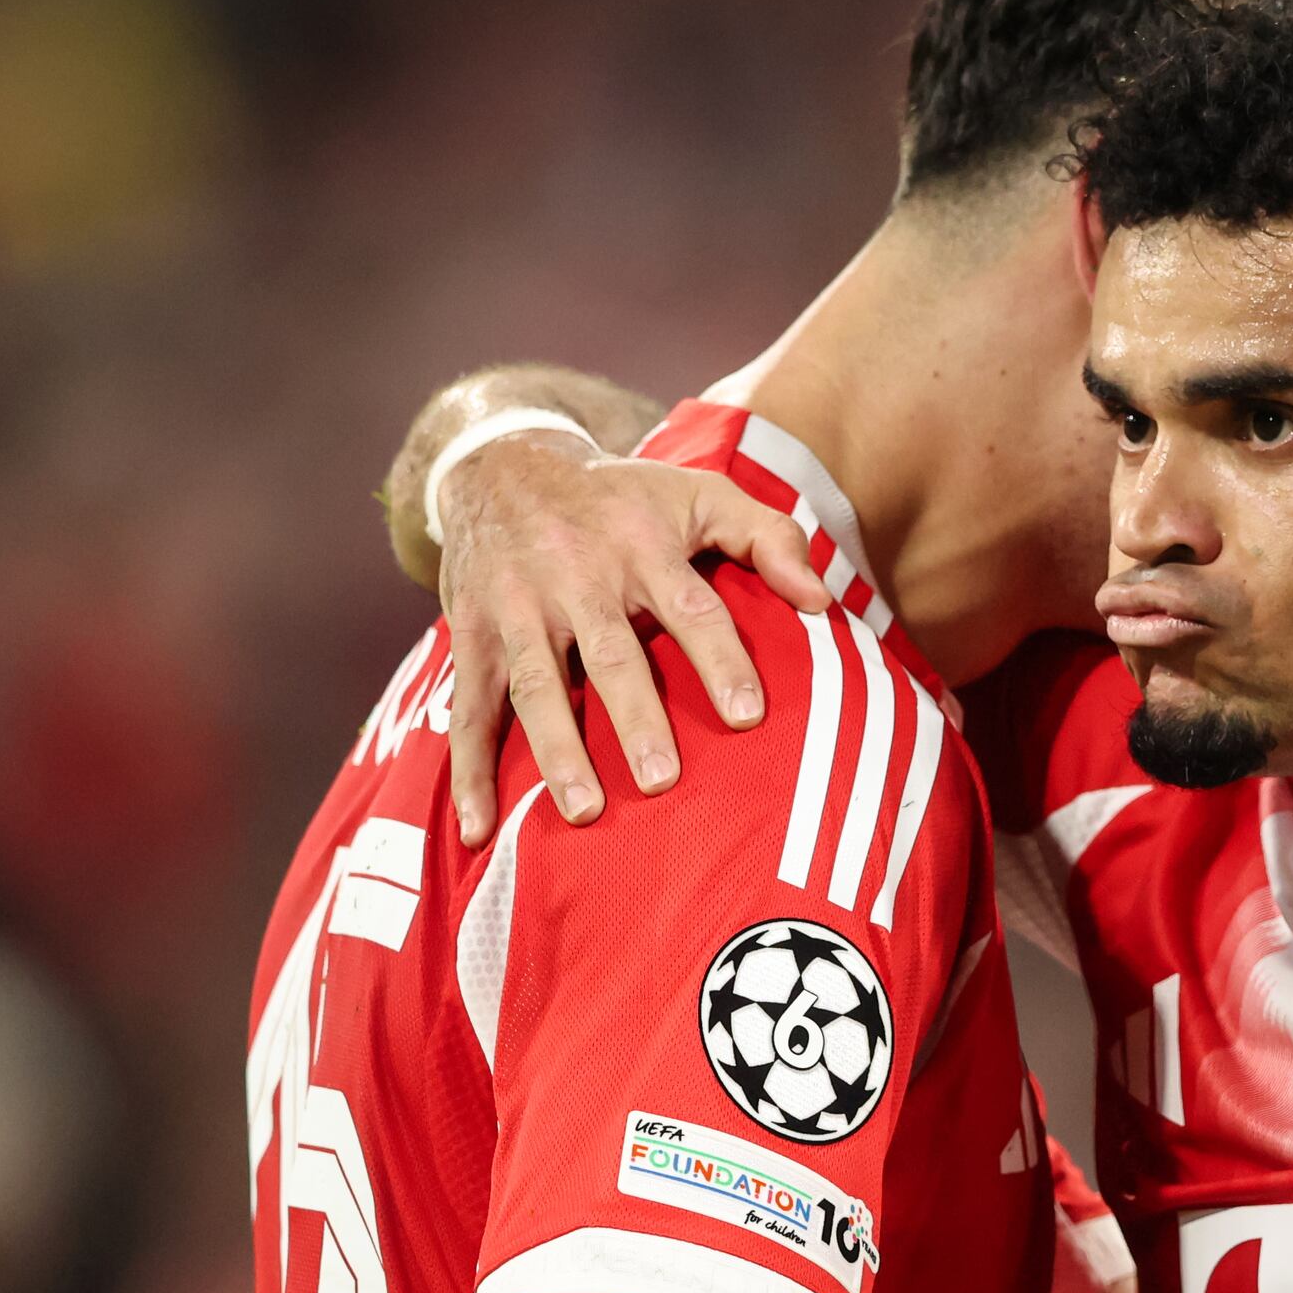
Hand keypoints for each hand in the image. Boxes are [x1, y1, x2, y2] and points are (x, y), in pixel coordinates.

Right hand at [425, 432, 828, 845]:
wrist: (501, 464)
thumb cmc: (622, 496)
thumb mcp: (698, 493)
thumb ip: (769, 538)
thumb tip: (823, 602)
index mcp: (640, 544)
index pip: (690, 606)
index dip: (719, 658)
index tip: (748, 715)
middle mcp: (576, 575)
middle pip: (609, 653)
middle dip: (633, 716)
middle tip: (661, 779)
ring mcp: (518, 609)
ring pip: (536, 686)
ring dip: (557, 751)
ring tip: (585, 811)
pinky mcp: (473, 636)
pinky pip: (471, 709)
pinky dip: (468, 771)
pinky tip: (476, 827)